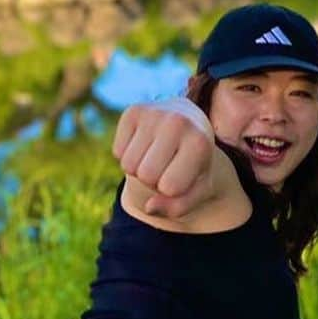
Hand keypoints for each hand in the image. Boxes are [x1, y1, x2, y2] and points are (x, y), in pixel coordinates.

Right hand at [112, 101, 216, 218]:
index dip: (172, 189)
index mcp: (200, 143)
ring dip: (138, 168)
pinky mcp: (133, 111)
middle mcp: (178, 122)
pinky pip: (118, 151)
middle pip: (146, 175)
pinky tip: (144, 143)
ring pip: (128, 165)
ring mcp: (154, 113)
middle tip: (167, 164)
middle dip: (153, 179)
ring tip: (156, 154)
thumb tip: (149, 207)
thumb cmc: (194, 161)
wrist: (190, 121)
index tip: (182, 174)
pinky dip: (127, 154)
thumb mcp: (198, 188)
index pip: (169, 187)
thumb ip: (179, 207)